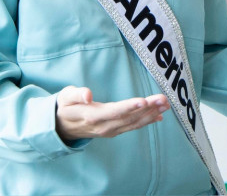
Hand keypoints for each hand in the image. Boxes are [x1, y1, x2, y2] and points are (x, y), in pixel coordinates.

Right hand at [55, 85, 169, 141]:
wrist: (61, 128)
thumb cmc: (64, 107)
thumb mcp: (65, 97)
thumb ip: (76, 94)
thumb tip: (87, 94)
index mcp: (91, 116)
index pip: (113, 112)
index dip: (129, 107)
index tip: (143, 101)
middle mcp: (103, 126)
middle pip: (128, 117)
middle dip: (147, 108)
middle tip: (163, 99)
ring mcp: (109, 130)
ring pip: (133, 123)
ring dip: (151, 114)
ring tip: (165, 105)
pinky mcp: (113, 131)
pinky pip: (132, 126)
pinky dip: (146, 121)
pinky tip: (158, 116)